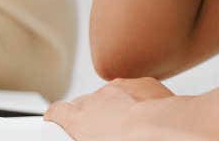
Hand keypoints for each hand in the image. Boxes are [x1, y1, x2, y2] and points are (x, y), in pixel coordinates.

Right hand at [45, 77, 186, 139]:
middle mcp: (97, 98)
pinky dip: (138, 101)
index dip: (56, 116)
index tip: (57, 120)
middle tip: (104, 133)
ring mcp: (120, 87)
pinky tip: (146, 117)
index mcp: (80, 117)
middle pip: (86, 103)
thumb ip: (86, 135)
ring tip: (130, 127)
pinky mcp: (142, 82)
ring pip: (112, 96)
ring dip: (117, 107)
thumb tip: (90, 135)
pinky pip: (136, 91)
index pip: (57, 111)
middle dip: (92, 115)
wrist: (161, 128)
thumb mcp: (93, 140)